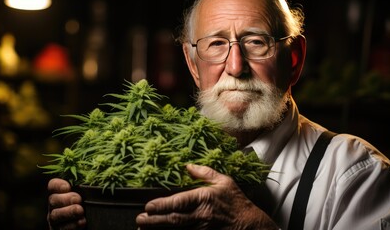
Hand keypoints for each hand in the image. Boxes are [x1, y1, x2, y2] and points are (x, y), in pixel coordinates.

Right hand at [47, 178, 85, 229]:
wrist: (88, 224)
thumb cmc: (89, 206)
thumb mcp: (87, 194)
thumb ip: (85, 186)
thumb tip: (94, 174)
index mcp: (60, 194)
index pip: (53, 185)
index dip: (57, 185)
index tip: (67, 186)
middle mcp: (55, 206)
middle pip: (53, 200)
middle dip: (65, 199)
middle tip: (78, 199)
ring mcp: (56, 220)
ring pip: (55, 215)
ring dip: (68, 212)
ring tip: (80, 210)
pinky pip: (62, 229)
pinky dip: (72, 225)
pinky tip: (82, 221)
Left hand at [136, 164, 277, 229]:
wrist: (250, 224)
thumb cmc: (237, 202)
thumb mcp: (224, 181)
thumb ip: (205, 173)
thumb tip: (187, 166)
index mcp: (204, 198)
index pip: (179, 202)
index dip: (162, 205)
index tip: (148, 205)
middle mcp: (201, 216)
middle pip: (174, 219)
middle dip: (155, 220)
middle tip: (140, 219)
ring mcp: (202, 229)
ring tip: (143, 229)